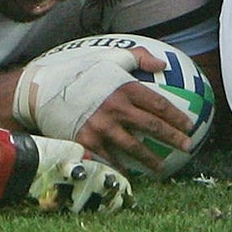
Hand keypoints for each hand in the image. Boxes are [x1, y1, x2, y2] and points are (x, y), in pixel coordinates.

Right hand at [15, 43, 195, 174]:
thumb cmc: (77, 71)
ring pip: (134, 147)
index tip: (190, 125)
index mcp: (123, 87)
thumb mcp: (107, 57)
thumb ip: (136, 58)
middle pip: (152, 127)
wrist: (42, 90)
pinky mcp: (87, 142)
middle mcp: (116, 108)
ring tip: (162, 167)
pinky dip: (122, 167)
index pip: (158, 104)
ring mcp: (101, 127)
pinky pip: (110, 158)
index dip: (177, 117)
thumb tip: (163, 64)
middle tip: (187, 147)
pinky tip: (131, 174)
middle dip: (173, 138)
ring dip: (151, 160)